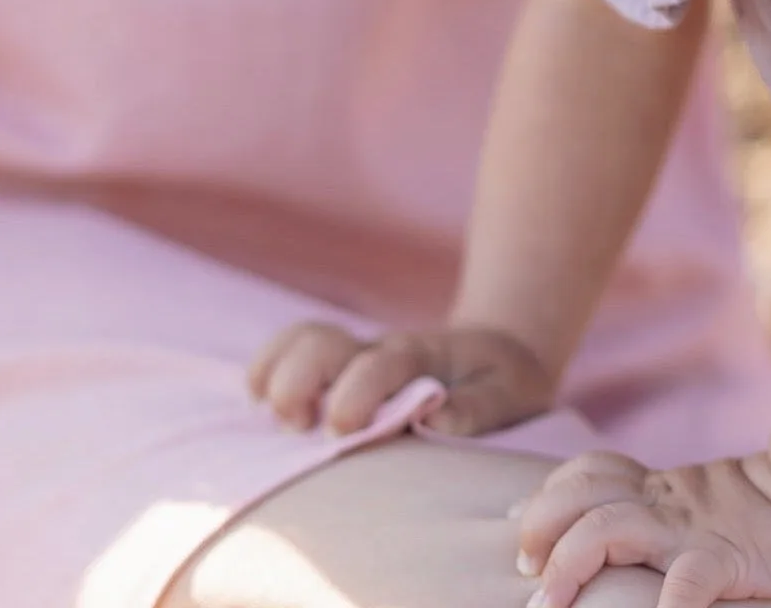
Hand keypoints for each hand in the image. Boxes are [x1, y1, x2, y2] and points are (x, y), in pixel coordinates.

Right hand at [246, 319, 556, 436]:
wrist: (500, 349)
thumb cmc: (504, 381)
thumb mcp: (510, 392)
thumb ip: (478, 406)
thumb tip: (434, 417)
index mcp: (421, 358)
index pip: (379, 364)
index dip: (355, 395)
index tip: (343, 430)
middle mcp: (378, 351)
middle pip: (321, 343)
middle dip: (297, 383)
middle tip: (302, 427)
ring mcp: (354, 357)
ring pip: (300, 341)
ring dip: (276, 374)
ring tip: (278, 419)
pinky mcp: (338, 370)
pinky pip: (289, 351)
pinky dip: (265, 369)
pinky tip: (259, 402)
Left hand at [516, 451, 770, 607]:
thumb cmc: (756, 515)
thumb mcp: (693, 504)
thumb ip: (653, 510)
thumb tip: (597, 539)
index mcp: (658, 489)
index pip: (589, 471)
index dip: (547, 495)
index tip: (519, 528)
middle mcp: (664, 504)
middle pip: (583, 493)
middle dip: (541, 526)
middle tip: (525, 569)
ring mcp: (690, 532)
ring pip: (611, 528)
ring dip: (570, 563)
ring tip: (549, 602)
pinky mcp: (725, 562)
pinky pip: (686, 583)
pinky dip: (664, 607)